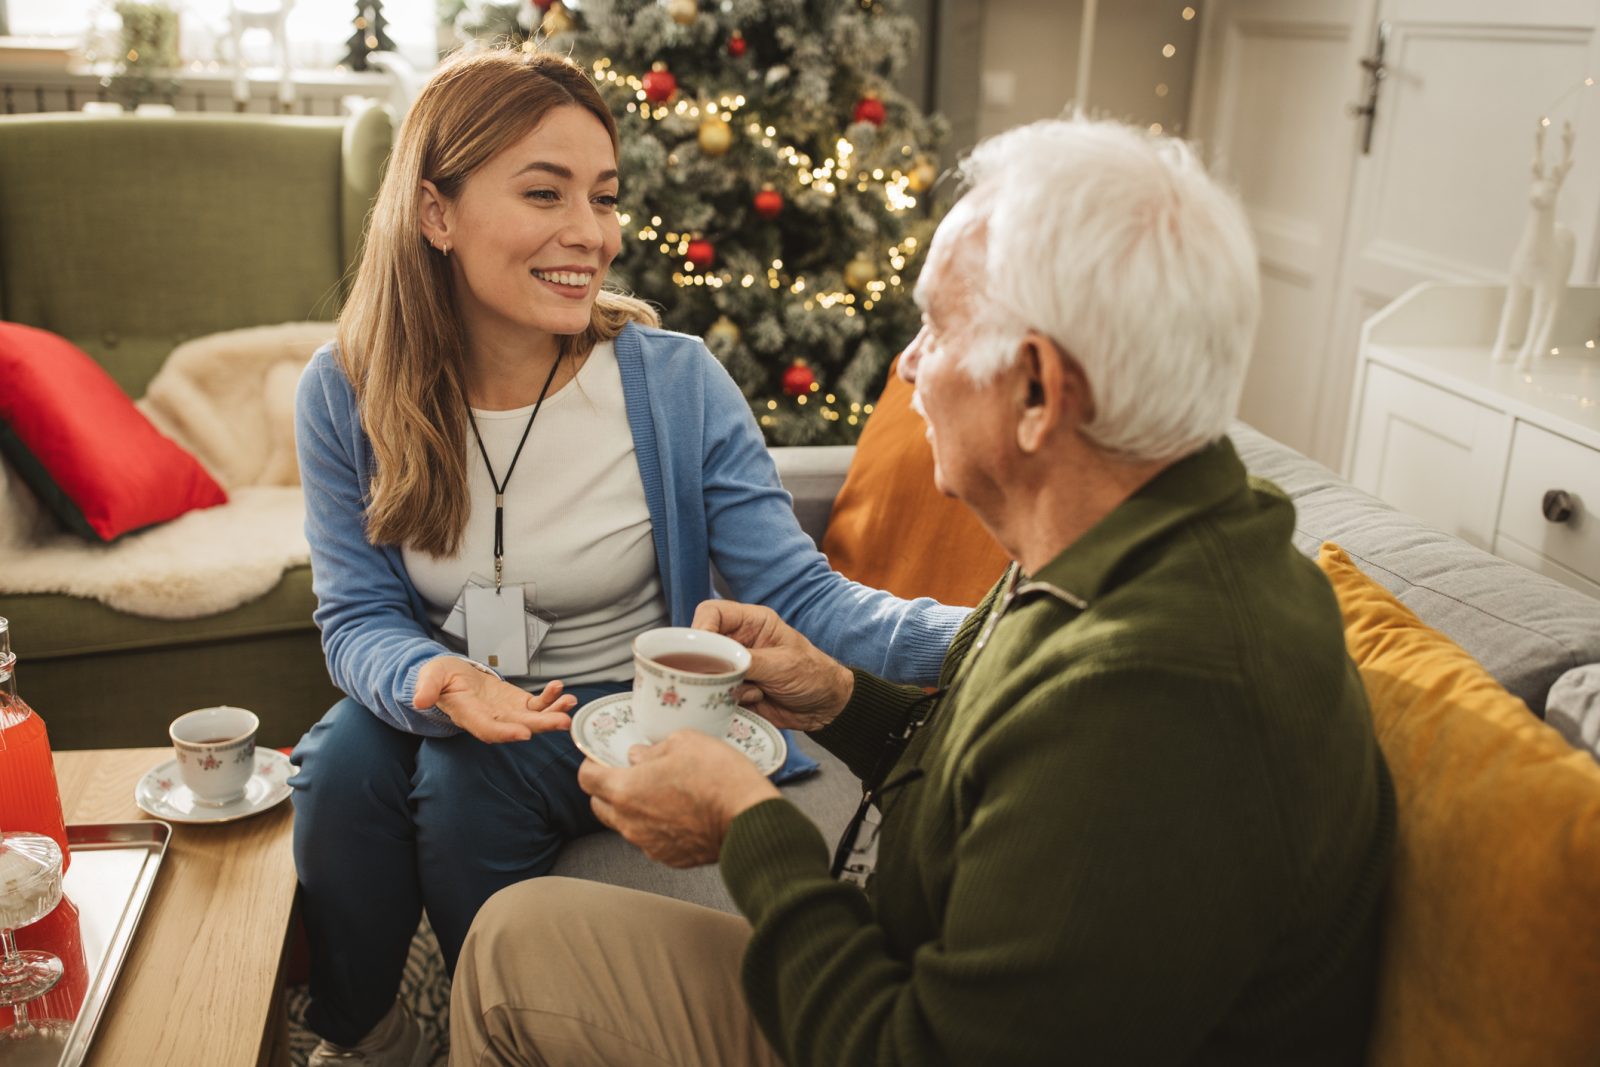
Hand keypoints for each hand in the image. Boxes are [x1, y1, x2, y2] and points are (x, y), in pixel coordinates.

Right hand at [413, 656, 574, 742]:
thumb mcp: (430, 676)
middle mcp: (492, 719)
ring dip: (553, 713)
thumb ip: (427, 687)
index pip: (487, 729)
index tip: (524, 733)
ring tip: (569, 703)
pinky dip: (550, 698)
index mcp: (469, 715)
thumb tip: (419, 699)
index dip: (505, 733)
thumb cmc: (440, 678)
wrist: (451, 677)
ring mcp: (507, 713)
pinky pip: (537, 704)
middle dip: (541, 725)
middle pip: (518, 726)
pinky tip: (561, 690)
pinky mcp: (518, 703)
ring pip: (533, 718)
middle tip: (563, 722)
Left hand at [578, 731, 779, 867]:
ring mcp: (648, 844)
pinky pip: (650, 839)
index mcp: (625, 790)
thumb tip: (638, 756)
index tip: (602, 758)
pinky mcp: (669, 858)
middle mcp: (629, 822)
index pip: (586, 779)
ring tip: (660, 792)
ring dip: (632, 808)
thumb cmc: (717, 776)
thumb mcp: (685, 742)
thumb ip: (653, 749)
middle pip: (599, 806)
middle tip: (629, 774)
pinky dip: (656, 826)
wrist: (749, 819)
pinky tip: (679, 811)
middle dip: (606, 789)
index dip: (591, 765)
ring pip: (625, 825)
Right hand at [691, 601, 853, 730]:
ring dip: (724, 685)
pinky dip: (731, 700)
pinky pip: (717, 694)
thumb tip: (716, 663)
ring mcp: (735, 666)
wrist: (826, 708)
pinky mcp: (734, 689)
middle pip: (703, 645)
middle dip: (707, 663)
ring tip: (753, 690)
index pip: (713, 613)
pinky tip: (756, 700)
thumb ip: (747, 661)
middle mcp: (739, 641)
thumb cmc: (814, 675)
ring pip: (707, 673)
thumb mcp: (782, 665)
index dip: (700, 628)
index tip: (695, 650)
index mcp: (752, 622)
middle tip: (719, 677)